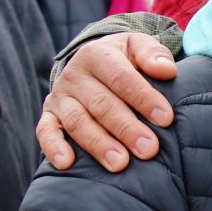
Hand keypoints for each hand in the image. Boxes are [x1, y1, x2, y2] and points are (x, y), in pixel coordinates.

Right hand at [36, 33, 176, 171]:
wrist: (94, 62)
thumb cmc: (125, 59)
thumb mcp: (138, 47)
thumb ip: (153, 54)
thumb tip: (166, 70)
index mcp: (96, 55)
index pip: (121, 78)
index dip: (143, 99)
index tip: (165, 119)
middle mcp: (74, 75)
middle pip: (101, 104)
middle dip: (126, 128)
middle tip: (148, 149)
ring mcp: (60, 97)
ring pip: (77, 122)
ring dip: (98, 144)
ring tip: (120, 163)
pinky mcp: (49, 115)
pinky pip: (45, 131)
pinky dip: (53, 147)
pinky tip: (67, 163)